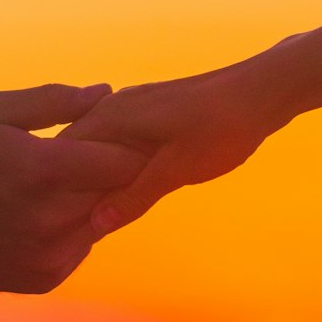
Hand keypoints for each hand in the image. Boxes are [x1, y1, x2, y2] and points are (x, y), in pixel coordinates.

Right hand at [0, 83, 147, 291]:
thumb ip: (53, 101)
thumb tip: (106, 92)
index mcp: (42, 170)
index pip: (124, 159)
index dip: (125, 143)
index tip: (112, 133)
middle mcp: (52, 219)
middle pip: (120, 191)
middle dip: (111, 170)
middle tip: (85, 155)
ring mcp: (51, 255)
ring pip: (106, 220)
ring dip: (94, 200)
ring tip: (55, 184)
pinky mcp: (47, 277)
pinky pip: (83, 245)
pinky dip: (73, 228)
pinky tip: (40, 214)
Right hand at [63, 51, 300, 233]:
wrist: (264, 92)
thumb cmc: (222, 127)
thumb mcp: (177, 169)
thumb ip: (135, 196)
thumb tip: (95, 224)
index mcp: (111, 117)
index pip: (61, 156)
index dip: (57, 191)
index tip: (59, 223)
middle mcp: (112, 108)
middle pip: (75, 154)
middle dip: (73, 189)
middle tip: (72, 229)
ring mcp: (130, 109)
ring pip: (96, 152)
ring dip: (95, 181)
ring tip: (95, 218)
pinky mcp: (148, 115)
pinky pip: (116, 147)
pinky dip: (114, 170)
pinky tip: (123, 194)